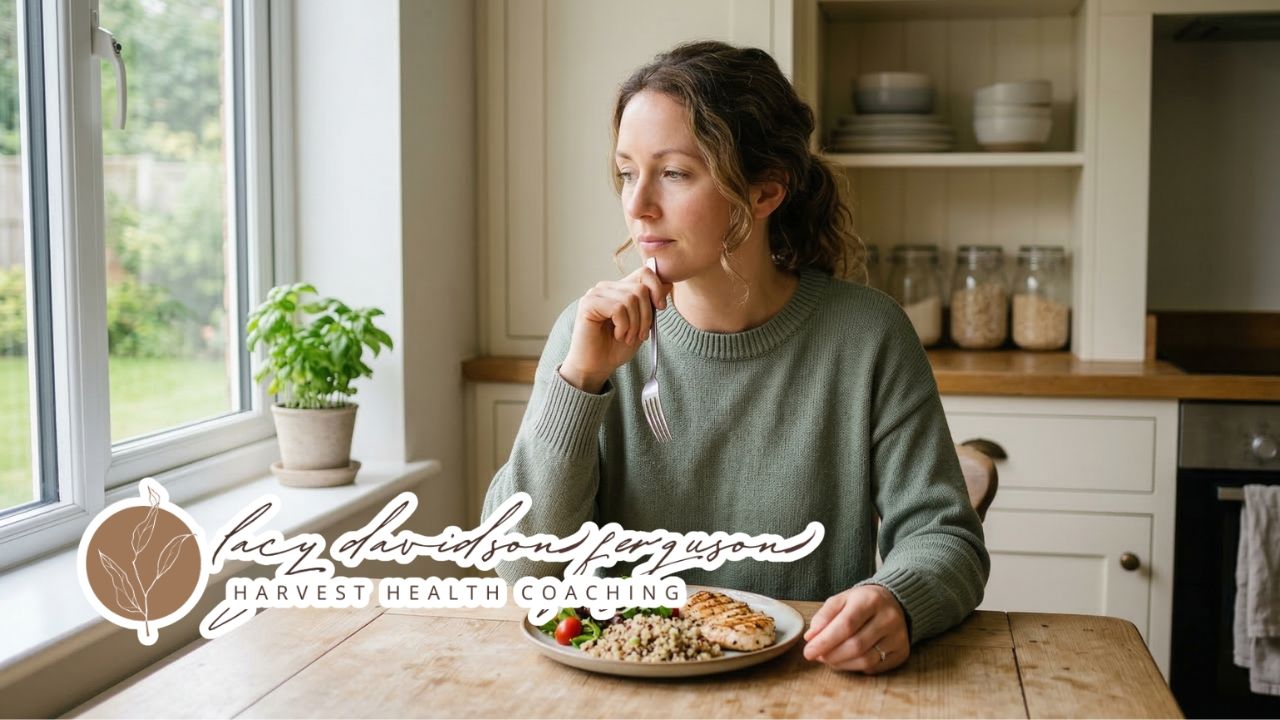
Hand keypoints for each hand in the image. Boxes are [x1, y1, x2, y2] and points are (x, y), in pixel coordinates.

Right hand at [560, 261, 672, 392]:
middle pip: (641, 288)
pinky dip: (623, 326)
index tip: (661, 308)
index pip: (644, 273)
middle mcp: (606, 287)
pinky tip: (617, 335)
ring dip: (634, 324)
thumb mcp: (642, 324)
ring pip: (630, 299)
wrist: (597, 366)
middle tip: (640, 335)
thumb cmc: (616, 347)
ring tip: (627, 337)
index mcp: (619, 289)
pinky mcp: (588, 304)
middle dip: (647, 316)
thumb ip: (651, 305)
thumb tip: (668, 284)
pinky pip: (618, 308)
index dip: (657, 288)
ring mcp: (595, 293)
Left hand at [802, 584, 909, 673]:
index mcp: (871, 600)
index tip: (808, 651)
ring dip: (841, 663)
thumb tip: (811, 637)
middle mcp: (888, 618)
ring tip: (829, 658)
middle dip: (831, 655)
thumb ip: (824, 616)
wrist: (894, 602)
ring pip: (865, 660)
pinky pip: (875, 668)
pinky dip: (855, 667)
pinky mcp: (902, 652)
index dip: (825, 641)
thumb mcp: (842, 599)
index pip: (846, 625)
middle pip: (856, 646)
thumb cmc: (862, 602)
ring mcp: (898, 637)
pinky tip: (847, 659)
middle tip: (816, 656)